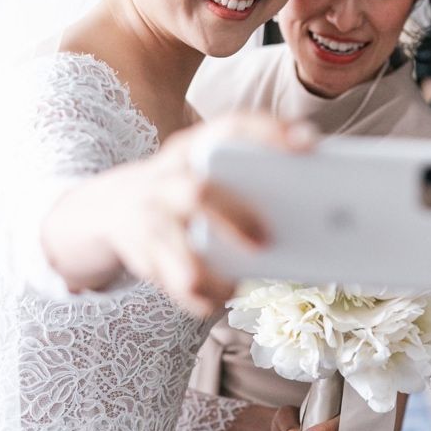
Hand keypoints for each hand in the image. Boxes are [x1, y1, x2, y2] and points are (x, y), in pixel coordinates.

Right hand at [43, 114, 314, 314]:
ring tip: (233, 286)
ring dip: (203, 267)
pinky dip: (190, 294)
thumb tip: (318, 209)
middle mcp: (168, 175)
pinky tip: (212, 300)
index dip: (268, 132)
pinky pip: (162, 274)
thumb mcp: (208, 174)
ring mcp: (148, 212)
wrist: (112, 206)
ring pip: (170, 238)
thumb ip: (247, 181)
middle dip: (233, 217)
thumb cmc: (185, 190)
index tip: (308, 143)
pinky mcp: (137, 248)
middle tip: (266, 242)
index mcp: (196, 147)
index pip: (231, 129)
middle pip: (197, 192)